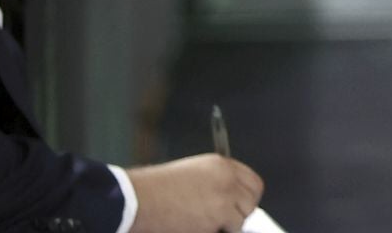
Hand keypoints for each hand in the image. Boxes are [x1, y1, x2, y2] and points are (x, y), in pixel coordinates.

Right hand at [128, 154, 263, 232]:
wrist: (138, 200)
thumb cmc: (154, 191)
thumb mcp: (190, 176)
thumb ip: (213, 183)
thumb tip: (230, 200)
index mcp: (221, 165)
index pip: (251, 182)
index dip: (247, 196)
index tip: (241, 207)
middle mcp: (228, 178)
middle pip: (252, 199)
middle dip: (242, 212)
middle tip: (227, 221)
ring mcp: (226, 196)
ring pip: (242, 218)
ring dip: (228, 225)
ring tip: (206, 224)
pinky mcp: (221, 215)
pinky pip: (231, 229)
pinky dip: (218, 231)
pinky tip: (200, 227)